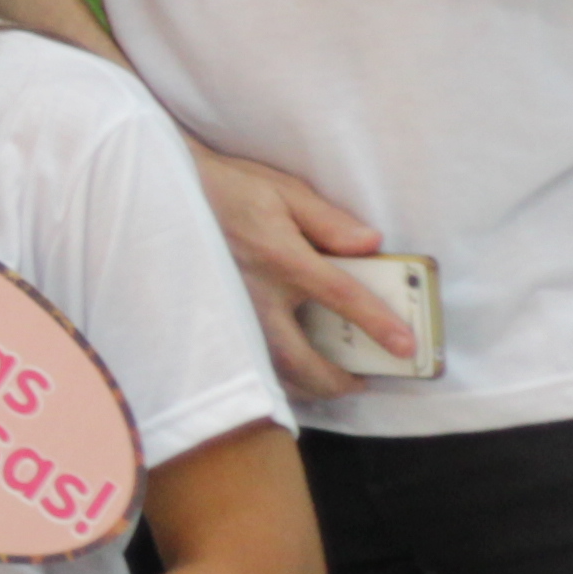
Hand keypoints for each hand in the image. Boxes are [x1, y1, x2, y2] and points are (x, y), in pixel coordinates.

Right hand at [189, 139, 409, 399]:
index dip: (378, 324)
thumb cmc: (228, 189)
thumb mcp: (283, 191)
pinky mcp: (216, 319)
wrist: (166, 193)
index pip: (342, 298)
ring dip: (305, 384)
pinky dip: (273, 374)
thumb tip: (371, 244)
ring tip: (327, 381)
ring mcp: (232, 313)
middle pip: (302, 359)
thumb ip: (328, 220)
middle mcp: (257, 295)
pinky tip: (287, 371)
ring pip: (272, 369)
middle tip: (359, 382)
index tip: (406, 347)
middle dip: (335, 381)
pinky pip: (248, 360)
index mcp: (282, 259)